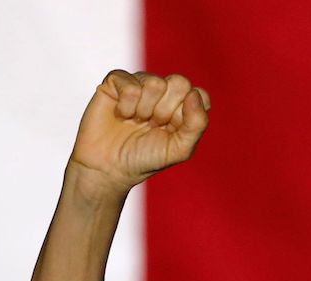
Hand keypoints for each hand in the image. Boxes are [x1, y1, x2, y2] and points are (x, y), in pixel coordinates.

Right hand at [69, 70, 209, 193]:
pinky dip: (126, 106)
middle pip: (180, 83)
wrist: (110, 167)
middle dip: (166, 111)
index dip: (187, 113)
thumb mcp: (180, 149)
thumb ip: (197, 123)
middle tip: (153, 125)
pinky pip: (129, 84)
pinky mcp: (116, 82)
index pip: (200, 94)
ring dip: (145, 110)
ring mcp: (140, 84)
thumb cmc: (146, 158)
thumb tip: (194, 93)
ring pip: (155, 82)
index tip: (173, 129)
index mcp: (183, 106)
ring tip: (137, 122)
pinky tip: (121, 116)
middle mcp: (164, 91)